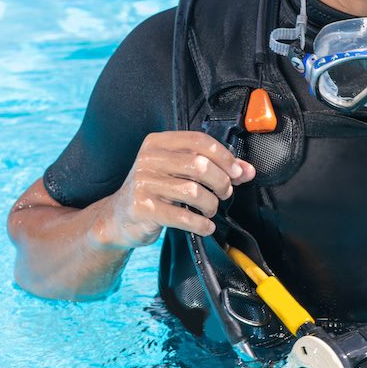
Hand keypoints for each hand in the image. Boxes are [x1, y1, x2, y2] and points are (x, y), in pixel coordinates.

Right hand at [96, 131, 256, 248]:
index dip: (224, 157)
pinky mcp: (143, 208)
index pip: (199, 141)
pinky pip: (183, 216)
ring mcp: (143, 183)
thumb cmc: (154, 191)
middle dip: (221, 182)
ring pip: (194, 191)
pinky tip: (205, 226)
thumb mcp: (179, 173)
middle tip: (225, 193)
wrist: (119, 218)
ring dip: (211, 205)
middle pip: (200, 165)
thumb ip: (213, 167)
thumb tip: (247, 171)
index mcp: (157, 143)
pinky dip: (201, 224)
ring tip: (211, 210)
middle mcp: (148, 159)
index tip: (238, 172)